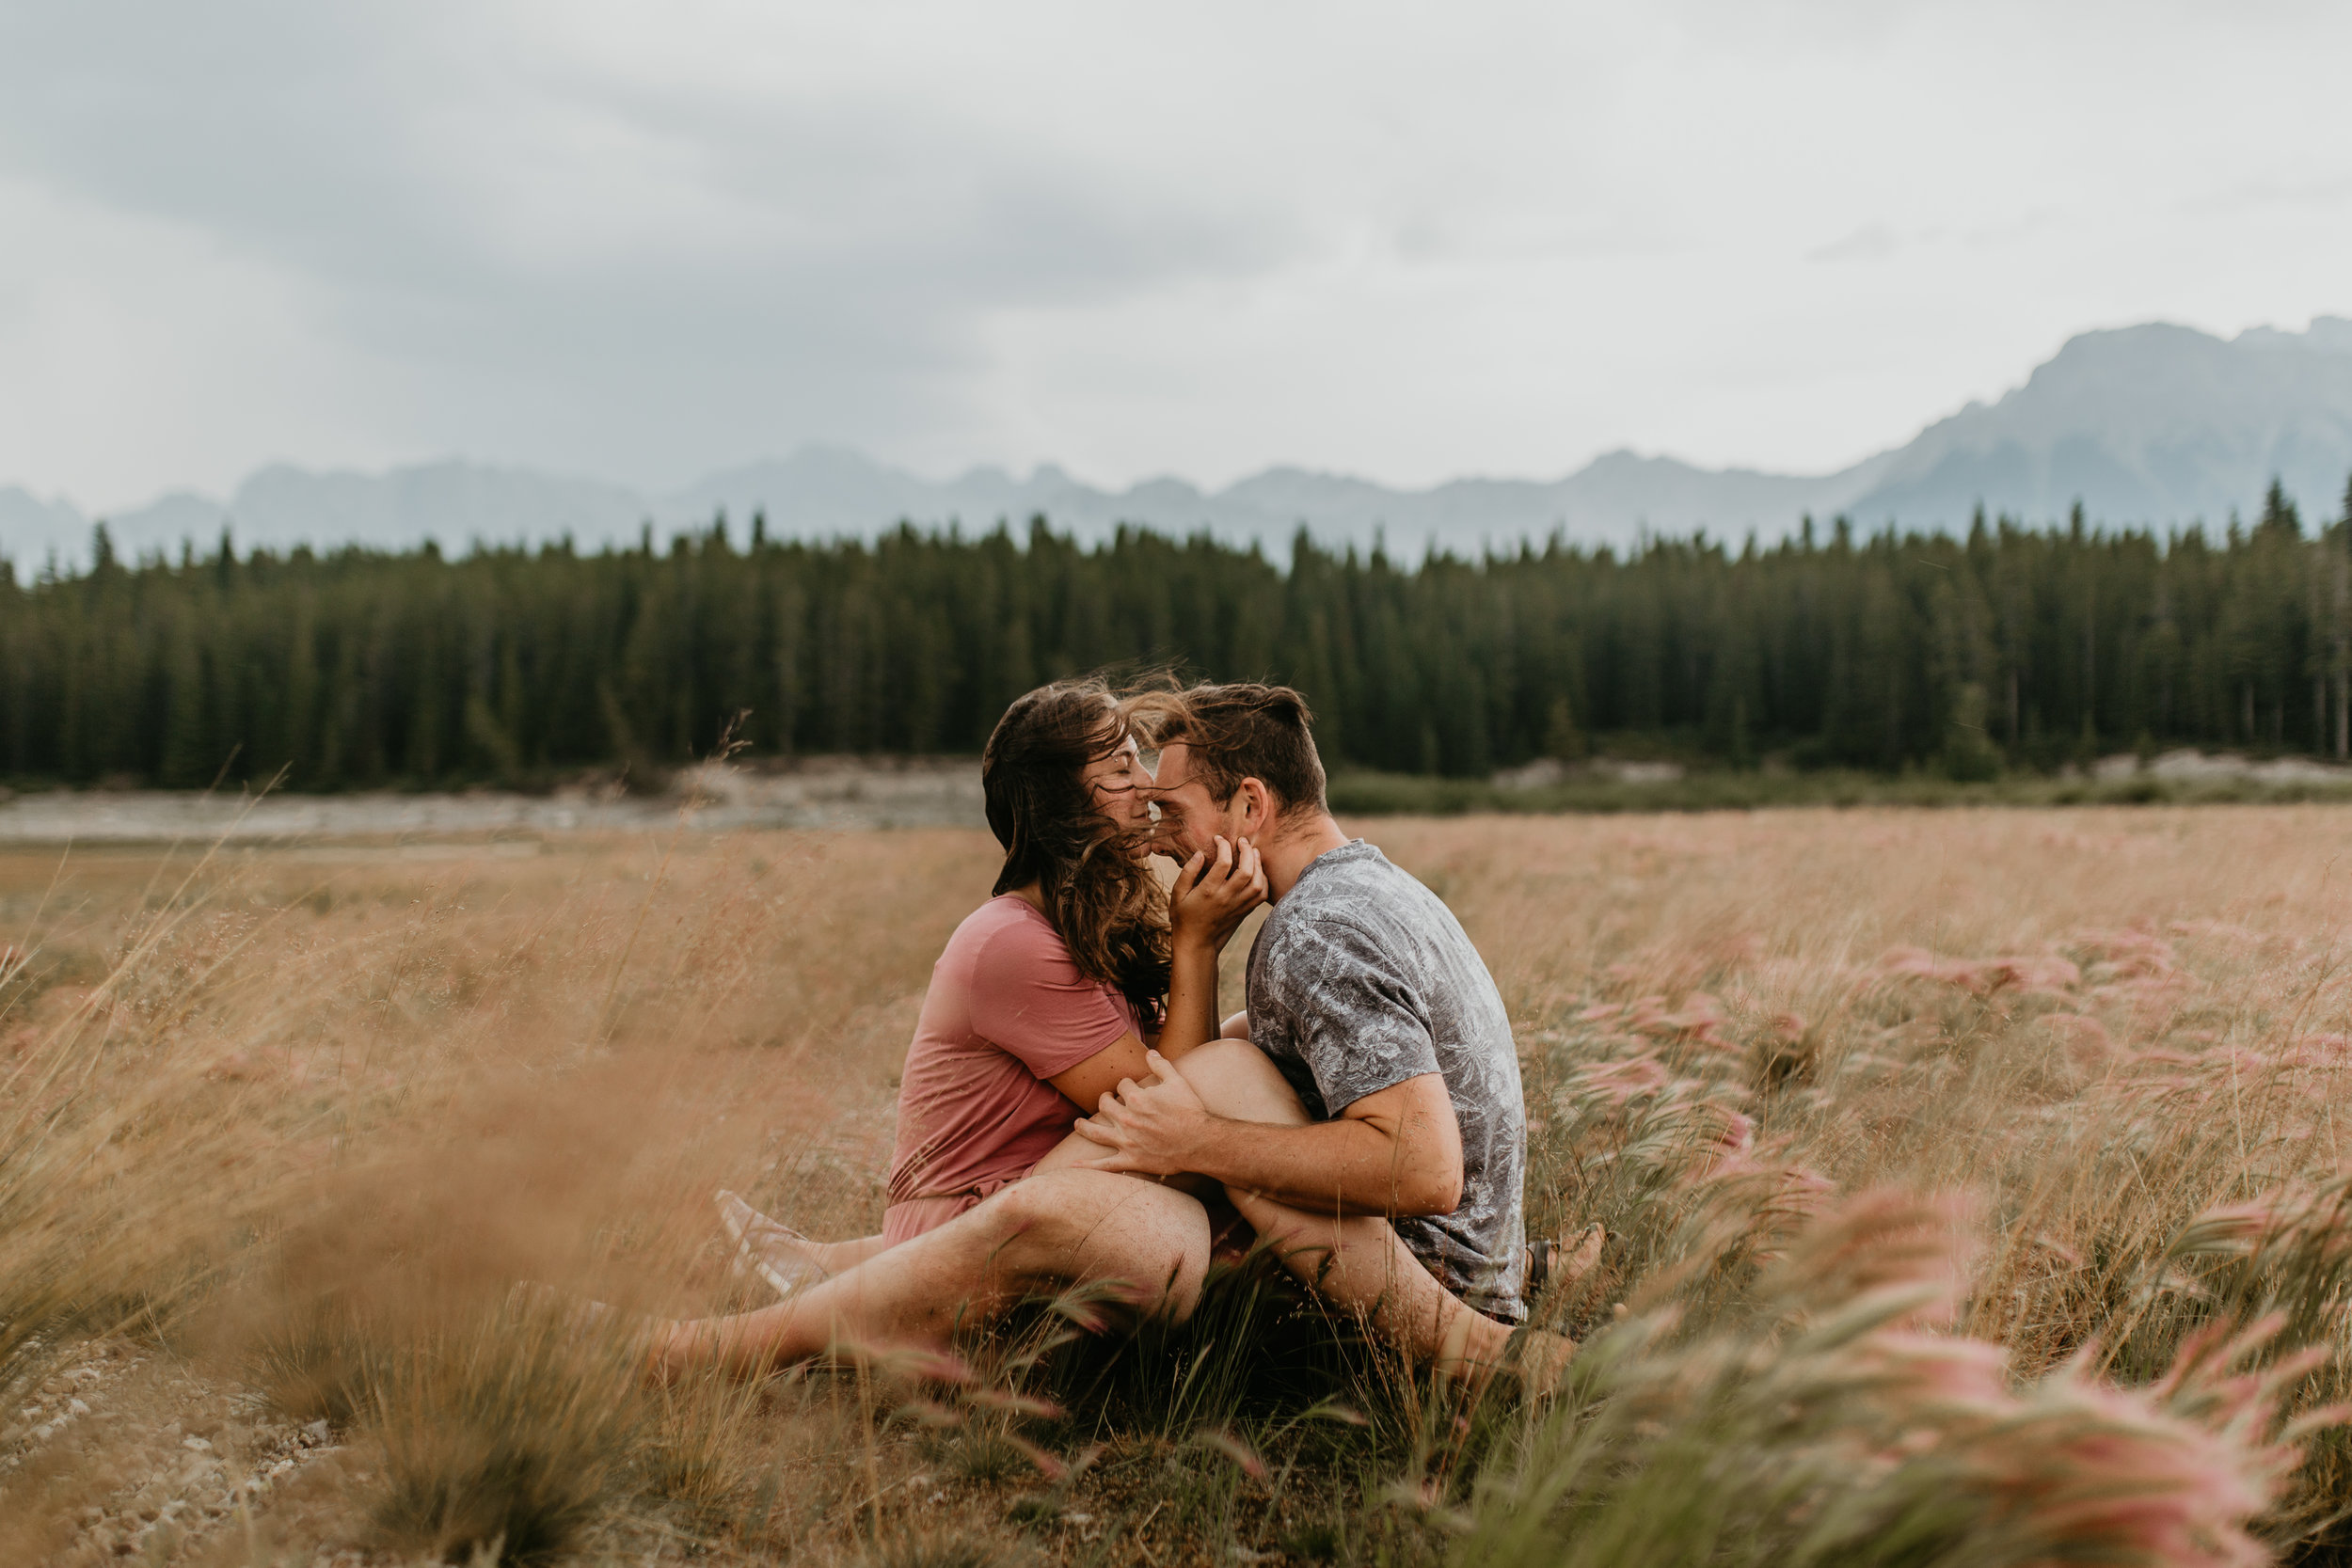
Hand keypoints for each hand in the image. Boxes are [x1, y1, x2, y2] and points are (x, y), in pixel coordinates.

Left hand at [1069, 1049, 1213, 1176]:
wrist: (1201, 1142)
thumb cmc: (1191, 1111)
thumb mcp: (1178, 1082)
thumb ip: (1161, 1065)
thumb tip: (1149, 1052)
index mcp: (1137, 1099)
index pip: (1122, 1086)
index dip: (1126, 1085)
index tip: (1131, 1088)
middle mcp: (1127, 1119)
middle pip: (1104, 1105)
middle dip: (1105, 1100)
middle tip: (1107, 1100)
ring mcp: (1127, 1141)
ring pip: (1096, 1132)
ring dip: (1084, 1127)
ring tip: (1078, 1124)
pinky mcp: (1131, 1160)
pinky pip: (1105, 1165)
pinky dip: (1088, 1166)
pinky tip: (1073, 1165)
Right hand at [1168, 835, 1266, 952]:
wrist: (1197, 944)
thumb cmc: (1184, 917)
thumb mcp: (1177, 894)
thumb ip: (1188, 872)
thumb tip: (1200, 853)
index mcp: (1208, 891)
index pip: (1223, 863)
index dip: (1223, 846)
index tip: (1218, 839)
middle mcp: (1226, 898)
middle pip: (1246, 870)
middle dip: (1247, 851)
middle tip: (1242, 841)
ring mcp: (1238, 906)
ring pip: (1258, 882)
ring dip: (1258, 864)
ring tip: (1253, 852)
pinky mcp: (1245, 911)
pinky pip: (1262, 894)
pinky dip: (1263, 880)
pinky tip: (1257, 871)